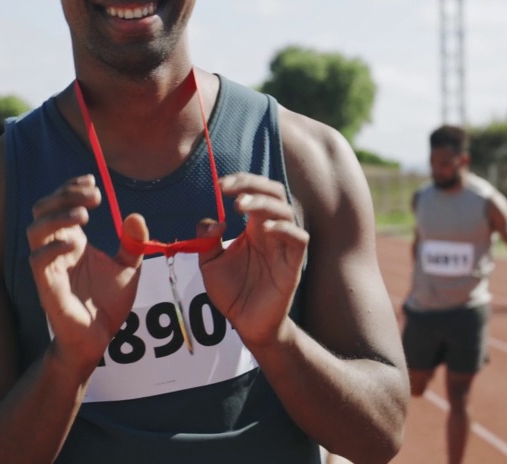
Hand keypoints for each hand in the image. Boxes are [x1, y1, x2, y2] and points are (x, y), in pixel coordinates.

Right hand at [27, 174, 148, 377]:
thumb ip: (134, 243)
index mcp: (74, 241)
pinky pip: (37, 261)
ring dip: (57, 216)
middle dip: (65, 195)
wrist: (98, 339)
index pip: (61, 203)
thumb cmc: (108, 304)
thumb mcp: (129, 268)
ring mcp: (50, 266)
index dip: (72, 187)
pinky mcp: (47, 287)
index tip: (93, 181)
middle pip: (43, 209)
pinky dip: (51, 247)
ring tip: (84, 215)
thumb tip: (135, 216)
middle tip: (93, 195)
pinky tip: (73, 243)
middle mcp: (58, 249)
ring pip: (35, 229)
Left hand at [196, 173, 309, 347]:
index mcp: (254, 228)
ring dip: (263, 202)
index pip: (255, 193)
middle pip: (274, 193)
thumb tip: (213, 221)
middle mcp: (271, 232)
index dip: (240, 182)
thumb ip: (207, 240)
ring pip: (286, 211)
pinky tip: (266, 229)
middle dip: (252, 184)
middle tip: (229, 188)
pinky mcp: (293, 264)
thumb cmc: (232, 292)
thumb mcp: (210, 263)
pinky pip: (299, 239)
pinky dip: (285, 229)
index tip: (219, 184)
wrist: (246, 324)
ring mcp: (284, 246)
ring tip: (240, 206)